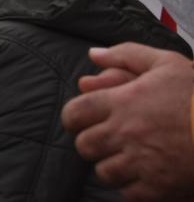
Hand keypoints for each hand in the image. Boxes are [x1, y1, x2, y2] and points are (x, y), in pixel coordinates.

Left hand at [63, 44, 193, 200]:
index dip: (74, 119)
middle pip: (84, 145)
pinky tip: (144, 176)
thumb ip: (126, 55)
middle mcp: (125, 133)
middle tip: (106, 141)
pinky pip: (128, 193)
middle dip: (92, 143)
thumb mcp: (166, 64)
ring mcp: (141, 162)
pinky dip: (132, 187)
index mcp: (122, 102)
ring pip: (104, 172)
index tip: (83, 121)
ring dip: (111, 166)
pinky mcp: (159, 187)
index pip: (75, 114)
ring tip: (126, 159)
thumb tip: (94, 55)